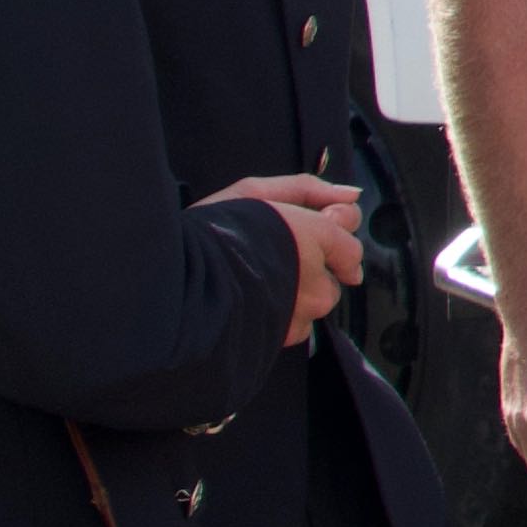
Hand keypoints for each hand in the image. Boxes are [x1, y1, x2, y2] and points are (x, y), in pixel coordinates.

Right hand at [206, 174, 366, 343]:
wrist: (175, 285)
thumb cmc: (211, 234)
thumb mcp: (254, 193)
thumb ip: (309, 190)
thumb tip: (351, 194)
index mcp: (315, 238)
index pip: (351, 243)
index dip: (329, 236)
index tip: (307, 232)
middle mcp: (316, 279)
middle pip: (336, 275)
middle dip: (315, 267)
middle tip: (273, 255)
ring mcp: (302, 312)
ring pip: (318, 303)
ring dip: (300, 293)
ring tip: (258, 278)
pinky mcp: (286, 336)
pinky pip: (298, 325)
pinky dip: (285, 315)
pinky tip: (255, 299)